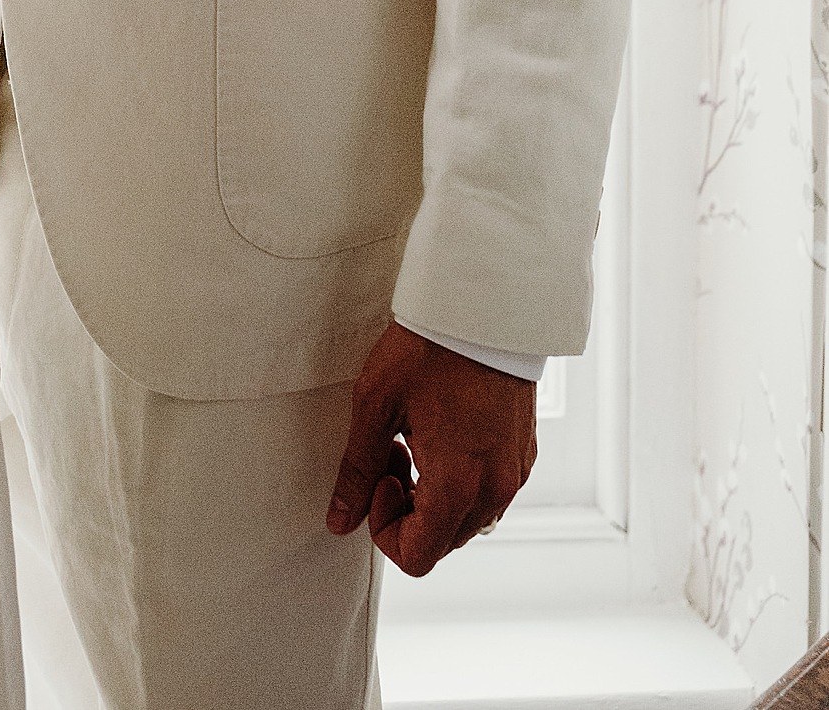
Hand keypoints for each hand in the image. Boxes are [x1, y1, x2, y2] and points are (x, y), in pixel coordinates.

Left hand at [327, 321, 537, 575]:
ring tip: (415, 439)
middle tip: (392, 454)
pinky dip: (461, 481)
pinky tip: (443, 432)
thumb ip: (357, 471)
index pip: (417, 557)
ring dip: (434, 497)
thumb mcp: (376, 406)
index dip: (384, 530)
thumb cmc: (428, 350)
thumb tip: (339, 520)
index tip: (379, 479)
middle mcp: (495, 489)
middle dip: (408, 512)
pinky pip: (489, 492)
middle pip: (442, 541)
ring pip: (467, 519)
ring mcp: (515, 472)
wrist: (484, 306)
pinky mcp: (524, 452)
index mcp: (458, 485)